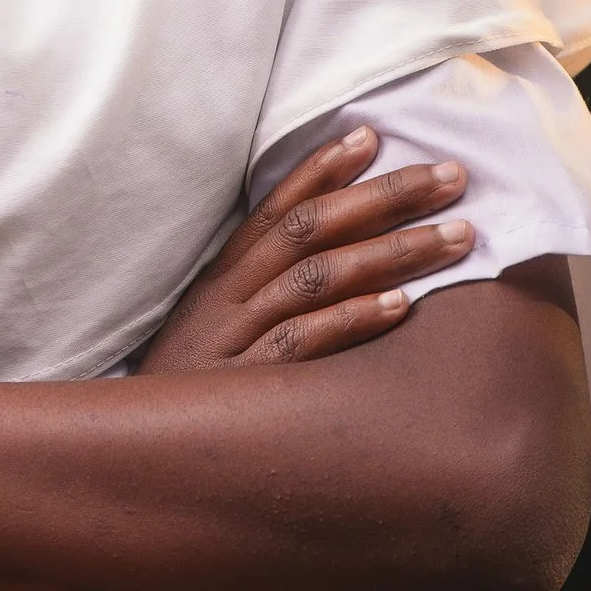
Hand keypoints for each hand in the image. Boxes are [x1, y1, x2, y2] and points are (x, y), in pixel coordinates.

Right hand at [136, 126, 473, 374]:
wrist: (134, 455)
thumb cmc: (191, 395)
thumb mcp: (215, 335)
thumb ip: (264, 298)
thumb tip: (343, 267)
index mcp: (223, 278)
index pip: (275, 207)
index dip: (322, 168)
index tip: (374, 134)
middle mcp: (229, 297)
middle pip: (310, 229)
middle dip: (384, 195)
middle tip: (451, 174)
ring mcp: (236, 339)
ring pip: (317, 277)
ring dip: (392, 250)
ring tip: (456, 235)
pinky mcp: (244, 387)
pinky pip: (302, 344)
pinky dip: (351, 320)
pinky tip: (401, 305)